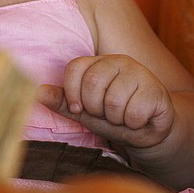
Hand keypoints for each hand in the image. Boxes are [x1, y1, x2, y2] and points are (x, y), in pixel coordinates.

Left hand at [37, 55, 173, 148]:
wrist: (149, 131)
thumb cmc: (114, 118)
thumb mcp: (85, 112)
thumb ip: (63, 102)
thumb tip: (38, 92)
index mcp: (98, 63)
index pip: (74, 68)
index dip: (72, 94)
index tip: (80, 108)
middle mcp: (118, 61)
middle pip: (92, 83)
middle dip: (96, 109)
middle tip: (107, 113)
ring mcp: (139, 72)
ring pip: (113, 100)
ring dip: (116, 118)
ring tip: (123, 116)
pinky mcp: (154, 89)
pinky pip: (133, 113)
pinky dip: (133, 124)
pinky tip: (139, 119)